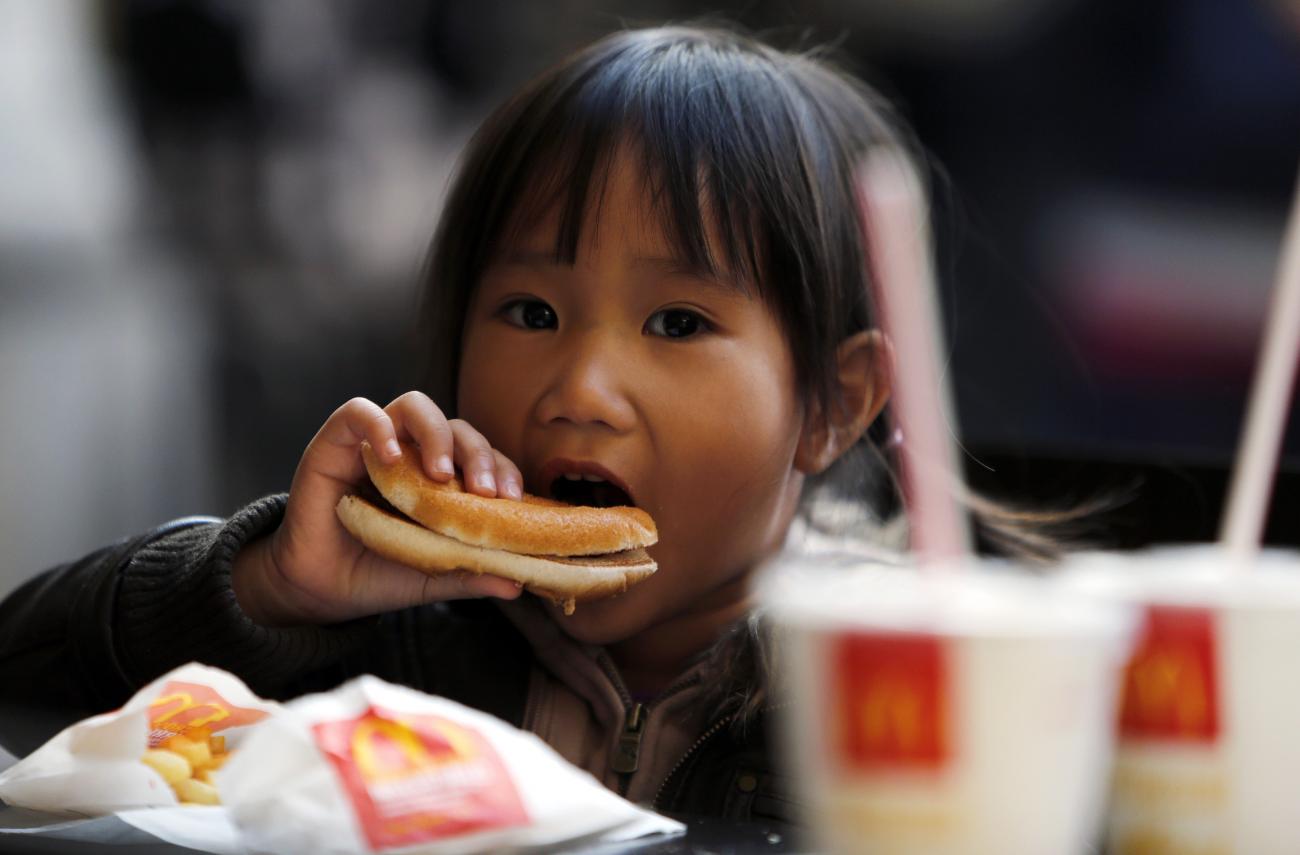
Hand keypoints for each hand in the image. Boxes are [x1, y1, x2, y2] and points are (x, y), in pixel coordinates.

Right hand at [232, 392, 524, 625]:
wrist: (318, 591)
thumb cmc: (377, 575)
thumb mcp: (431, 576)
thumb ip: (471, 573)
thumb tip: (518, 583)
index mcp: (441, 478)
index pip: (482, 454)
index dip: (502, 468)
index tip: (513, 500)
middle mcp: (412, 454)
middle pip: (456, 427)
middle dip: (479, 454)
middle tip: (484, 493)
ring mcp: (374, 444)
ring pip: (415, 406)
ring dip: (437, 435)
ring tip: (442, 475)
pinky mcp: (335, 443)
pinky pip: (359, 411)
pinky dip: (379, 425)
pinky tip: (390, 456)